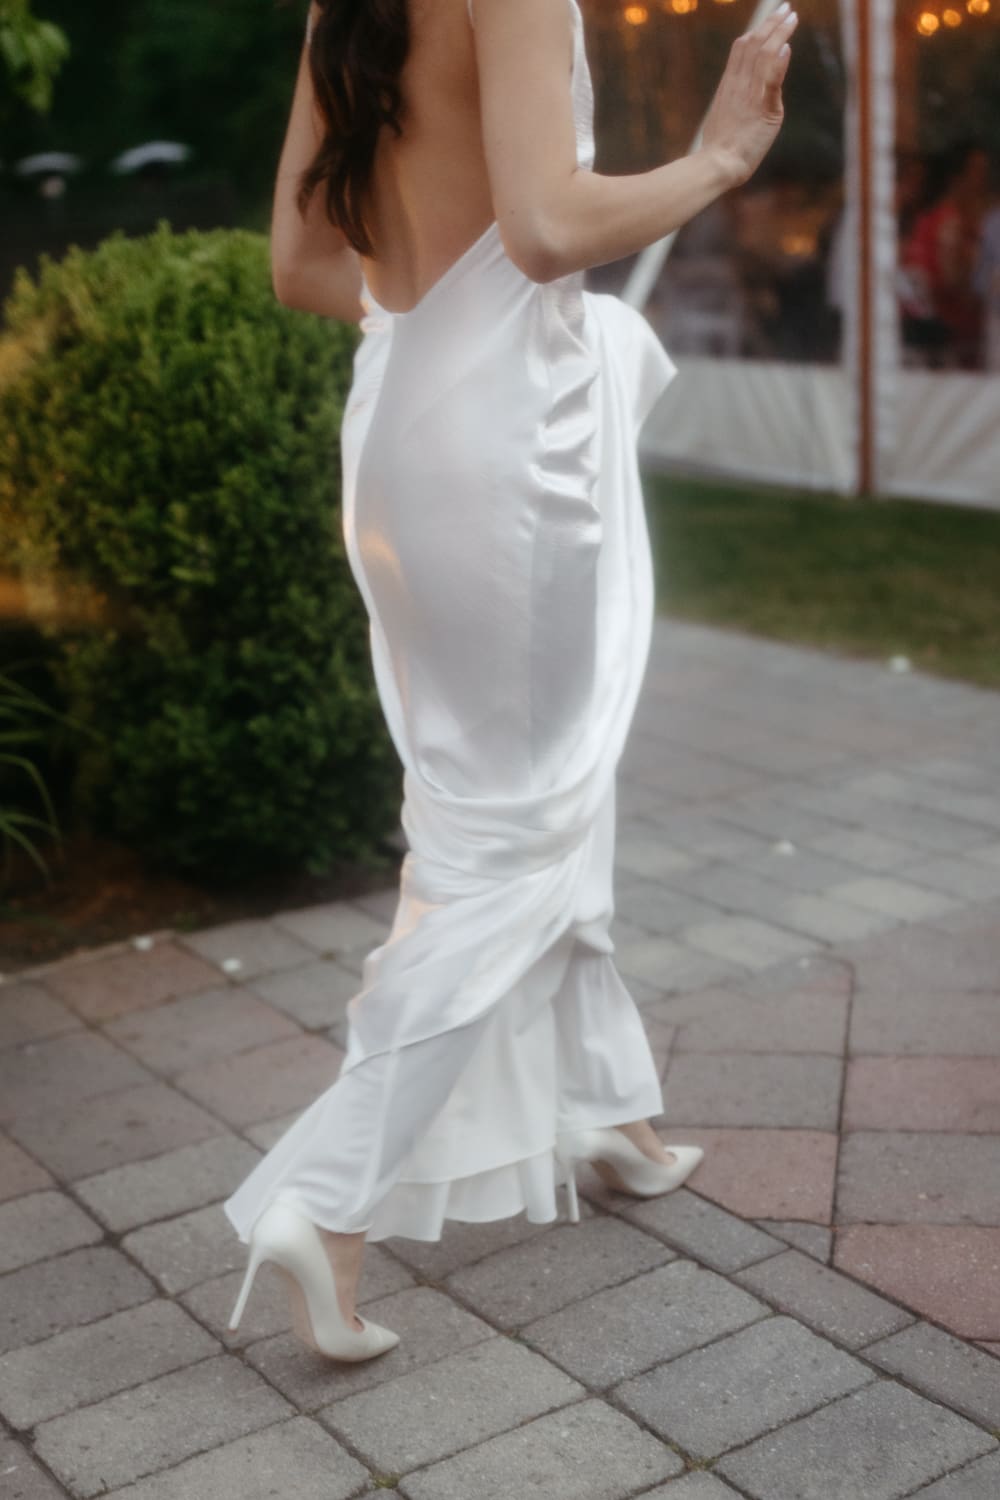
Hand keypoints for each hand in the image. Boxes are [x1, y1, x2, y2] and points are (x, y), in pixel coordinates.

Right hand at [700, 2, 798, 189]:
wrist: (716, 165)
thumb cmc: (718, 152)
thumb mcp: (722, 119)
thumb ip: (735, 101)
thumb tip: (741, 91)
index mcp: (729, 86)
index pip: (742, 49)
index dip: (757, 30)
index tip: (770, 18)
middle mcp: (738, 85)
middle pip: (754, 44)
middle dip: (771, 23)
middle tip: (786, 7)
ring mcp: (750, 96)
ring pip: (764, 55)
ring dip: (779, 33)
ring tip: (792, 17)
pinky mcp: (762, 110)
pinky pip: (771, 80)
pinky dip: (779, 62)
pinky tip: (787, 46)